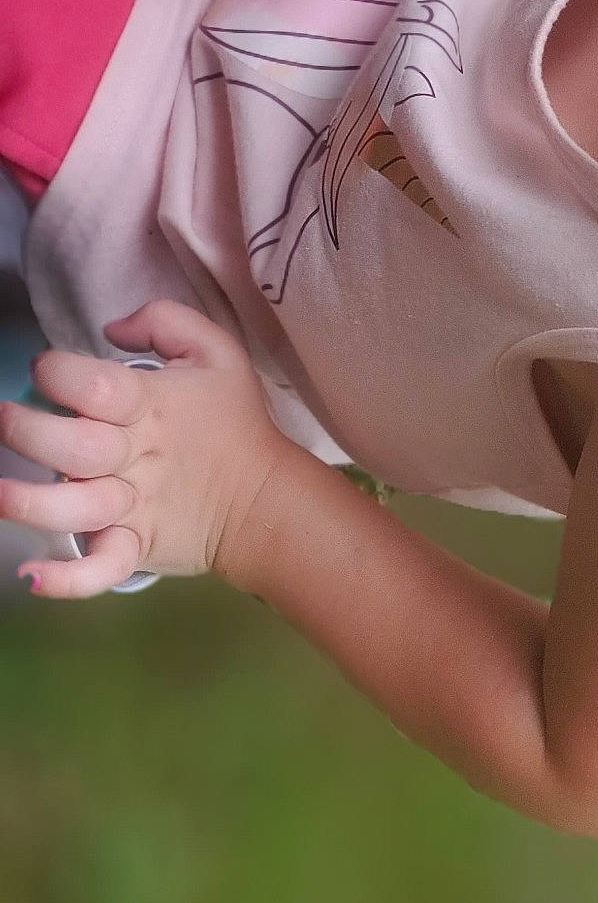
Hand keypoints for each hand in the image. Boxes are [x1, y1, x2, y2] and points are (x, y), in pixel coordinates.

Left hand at [0, 301, 295, 596]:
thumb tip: (111, 329)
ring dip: (34, 503)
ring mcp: (134, 508)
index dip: (59, 372)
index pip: (96, 385)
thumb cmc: (231, 422)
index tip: (45, 367)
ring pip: (79, 509)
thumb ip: (166, 322)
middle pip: (76, 447)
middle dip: (29, 432)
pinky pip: (103, 568)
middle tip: (1, 419)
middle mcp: (136, 458)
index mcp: (152, 407)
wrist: (266, 497)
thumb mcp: (217, 353)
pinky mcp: (135, 547)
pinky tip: (33, 576)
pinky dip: (71, 580)